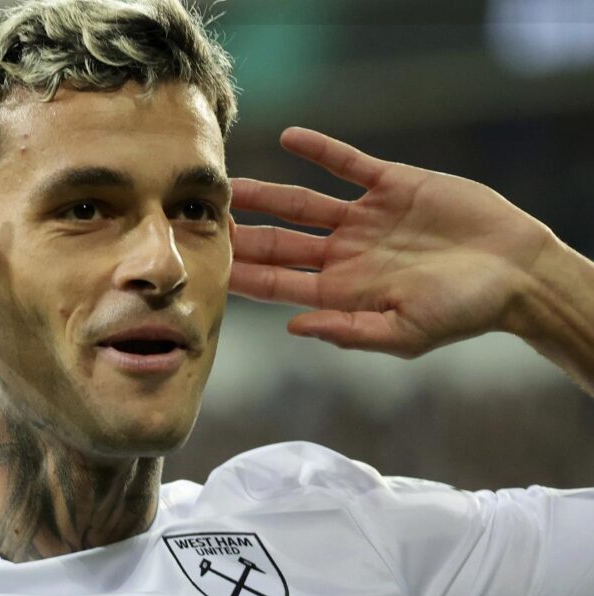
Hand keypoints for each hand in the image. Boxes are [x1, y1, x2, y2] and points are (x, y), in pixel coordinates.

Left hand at [231, 127, 554, 357]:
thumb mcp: (406, 333)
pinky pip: (348, 163)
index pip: (280, 284)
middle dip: (242, 236)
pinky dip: (321, 150)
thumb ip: (349, 331)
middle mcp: (345, 254)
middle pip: (280, 243)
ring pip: (302, 203)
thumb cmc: (465, 311)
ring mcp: (365, 218)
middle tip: (203, 223)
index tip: (209, 267)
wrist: (518, 271)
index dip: (244, 276)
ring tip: (230, 184)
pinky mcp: (391, 185)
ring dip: (266, 193)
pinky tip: (290, 136)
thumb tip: (294, 329)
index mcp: (344, 291)